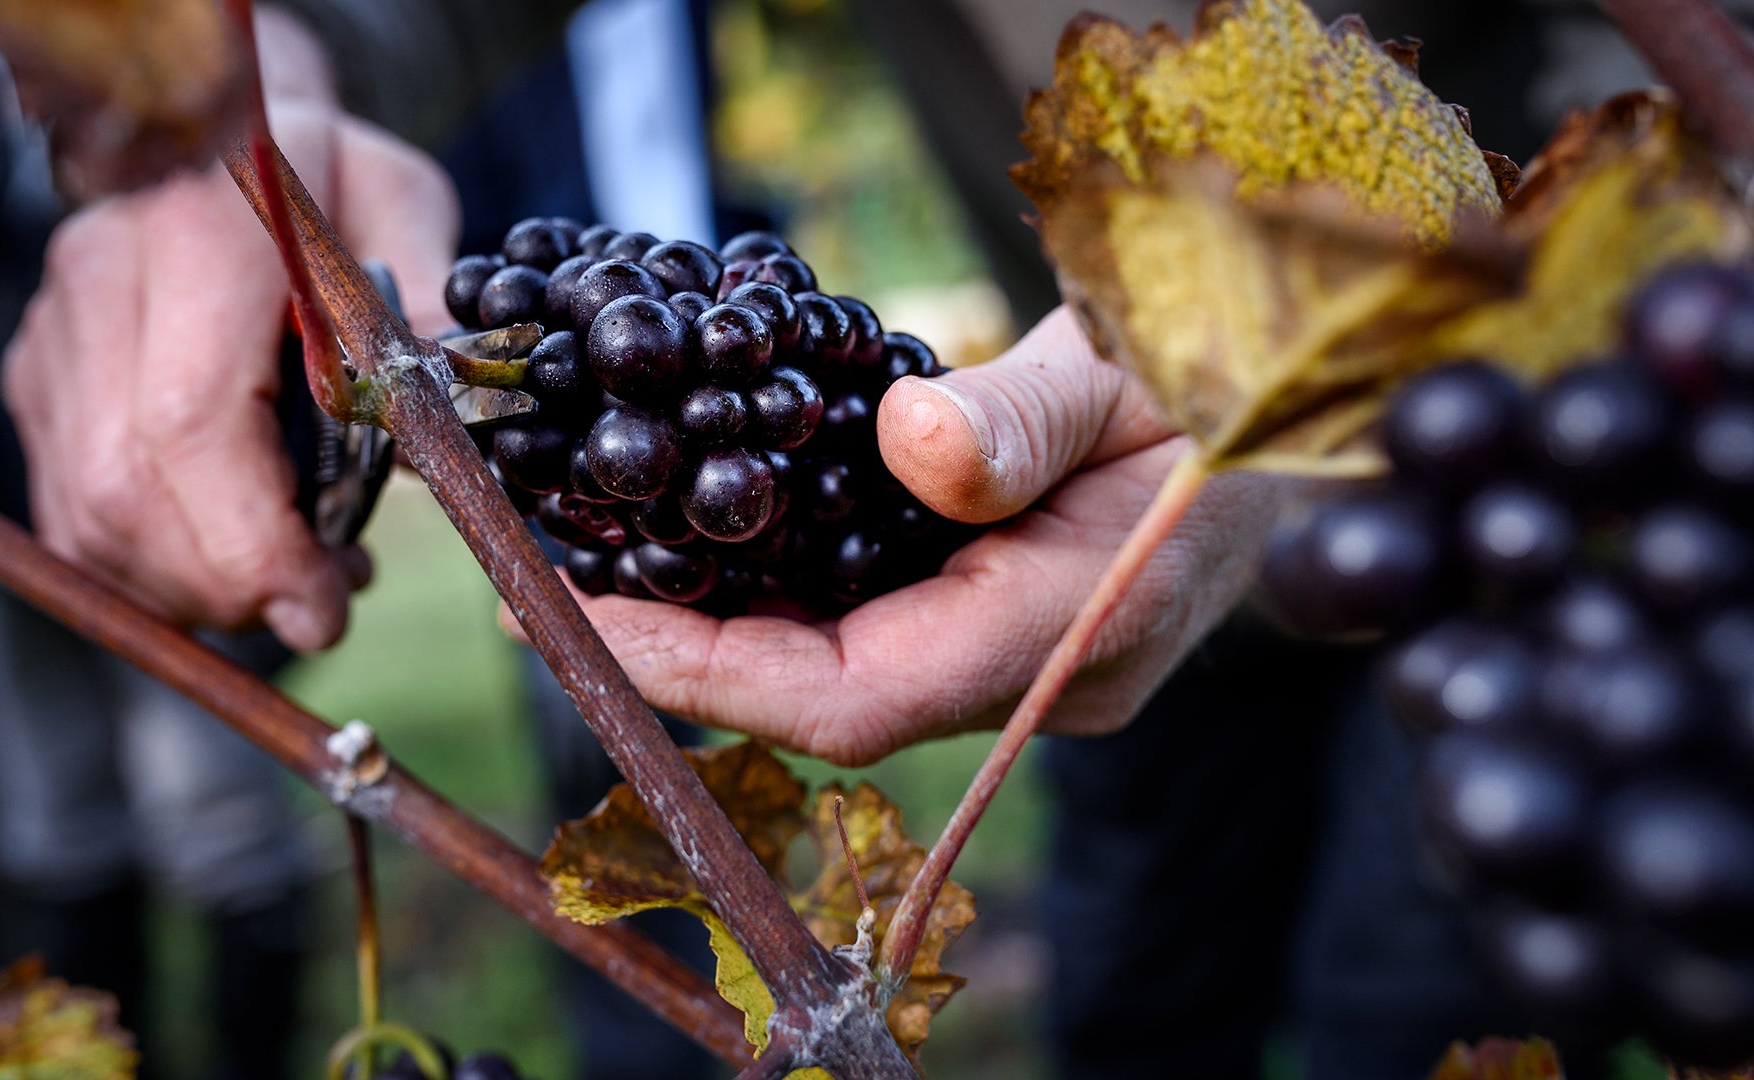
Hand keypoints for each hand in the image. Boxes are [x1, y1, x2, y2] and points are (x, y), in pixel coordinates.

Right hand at [3, 8, 458, 649]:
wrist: (217, 120)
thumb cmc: (326, 175)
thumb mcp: (402, 211)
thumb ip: (428, 318)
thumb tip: (458, 429)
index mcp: (202, 232)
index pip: (190, 421)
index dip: (251, 542)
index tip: (322, 608)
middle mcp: (103, 278)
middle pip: (126, 490)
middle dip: (227, 586)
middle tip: (319, 610)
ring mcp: (53, 331)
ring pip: (87, 518)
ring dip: (190, 589)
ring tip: (291, 579)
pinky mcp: (39, 377)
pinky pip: (70, 514)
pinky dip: (150, 570)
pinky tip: (229, 561)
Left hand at [517, 308, 1283, 764]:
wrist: (1289, 414)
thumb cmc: (1227, 383)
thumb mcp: (1132, 371)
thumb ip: (1026, 418)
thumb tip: (911, 447)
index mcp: (1070, 631)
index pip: (858, 697)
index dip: (709, 675)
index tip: (577, 628)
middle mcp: (1028, 679)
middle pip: (819, 700)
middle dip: (671, 658)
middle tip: (532, 590)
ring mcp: (1009, 664)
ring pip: (829, 672)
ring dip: (702, 631)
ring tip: (575, 566)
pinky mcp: (986, 627)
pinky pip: (856, 630)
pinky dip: (763, 597)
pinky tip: (685, 543)